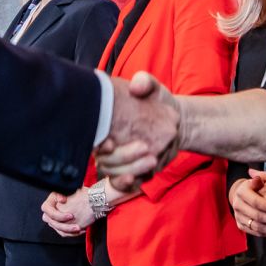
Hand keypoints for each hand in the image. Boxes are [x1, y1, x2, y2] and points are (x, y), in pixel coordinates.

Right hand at [40, 187, 97, 236]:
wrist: (87, 199)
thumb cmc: (77, 193)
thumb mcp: (70, 190)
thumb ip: (64, 193)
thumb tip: (61, 199)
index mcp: (50, 202)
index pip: (46, 209)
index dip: (58, 214)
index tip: (71, 215)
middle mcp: (50, 212)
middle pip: (52, 222)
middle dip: (65, 226)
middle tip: (76, 225)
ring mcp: (55, 220)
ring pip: (59, 229)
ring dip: (70, 231)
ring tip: (80, 228)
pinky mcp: (61, 226)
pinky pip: (64, 233)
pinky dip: (72, 233)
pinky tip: (82, 230)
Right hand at [97, 72, 180, 192]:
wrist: (174, 121)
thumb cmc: (157, 102)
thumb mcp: (152, 88)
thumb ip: (144, 82)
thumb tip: (135, 86)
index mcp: (104, 123)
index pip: (91, 136)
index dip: (97, 143)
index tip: (110, 144)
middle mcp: (105, 143)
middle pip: (103, 158)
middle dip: (122, 157)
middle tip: (145, 147)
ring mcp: (115, 159)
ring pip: (112, 172)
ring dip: (131, 168)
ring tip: (152, 159)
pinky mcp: (127, 171)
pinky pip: (120, 183)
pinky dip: (125, 184)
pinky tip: (136, 179)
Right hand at [229, 169, 265, 236]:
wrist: (241, 195)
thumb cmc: (255, 186)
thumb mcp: (257, 179)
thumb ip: (260, 178)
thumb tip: (257, 177)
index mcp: (241, 192)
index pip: (256, 202)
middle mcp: (237, 205)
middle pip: (257, 216)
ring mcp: (238, 217)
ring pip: (257, 227)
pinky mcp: (241, 226)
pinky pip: (255, 233)